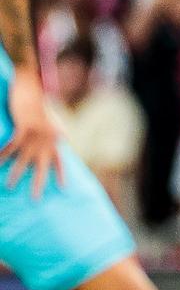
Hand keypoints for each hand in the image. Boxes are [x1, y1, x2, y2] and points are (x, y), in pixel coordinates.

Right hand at [1, 69, 63, 197]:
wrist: (30, 89)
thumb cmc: (38, 104)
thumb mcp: (50, 119)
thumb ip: (55, 130)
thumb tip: (63, 137)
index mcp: (53, 138)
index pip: (59, 160)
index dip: (61, 173)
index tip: (63, 188)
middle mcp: (46, 139)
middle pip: (43, 166)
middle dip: (38, 183)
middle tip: (35, 200)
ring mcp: (35, 134)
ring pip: (24, 160)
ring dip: (15, 173)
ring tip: (9, 186)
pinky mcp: (24, 128)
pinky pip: (12, 145)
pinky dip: (3, 154)